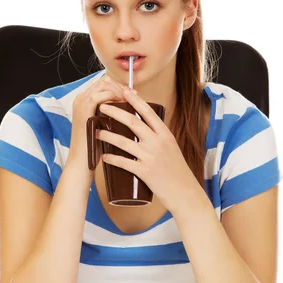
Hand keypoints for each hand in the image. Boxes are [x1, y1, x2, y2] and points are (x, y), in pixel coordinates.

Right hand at [69, 74, 128, 171]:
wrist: (82, 161)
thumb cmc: (94, 146)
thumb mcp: (103, 125)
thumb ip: (111, 114)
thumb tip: (130, 108)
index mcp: (85, 101)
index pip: (104, 84)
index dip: (120, 87)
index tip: (134, 96)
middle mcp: (81, 98)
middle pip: (104, 81)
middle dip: (121, 86)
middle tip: (135, 96)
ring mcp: (81, 102)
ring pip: (103, 84)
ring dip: (119, 90)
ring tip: (130, 100)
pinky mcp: (84, 109)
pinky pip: (101, 95)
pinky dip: (113, 96)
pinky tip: (123, 104)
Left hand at [96, 87, 197, 213]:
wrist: (185, 192)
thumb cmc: (176, 170)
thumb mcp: (171, 147)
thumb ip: (158, 137)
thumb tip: (141, 127)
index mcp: (165, 134)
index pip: (149, 112)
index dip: (136, 100)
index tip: (124, 90)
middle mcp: (158, 142)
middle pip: (133, 123)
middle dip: (115, 112)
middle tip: (102, 106)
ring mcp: (151, 157)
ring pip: (125, 142)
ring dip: (108, 136)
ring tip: (97, 132)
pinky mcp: (145, 172)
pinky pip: (125, 163)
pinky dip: (112, 159)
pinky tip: (103, 156)